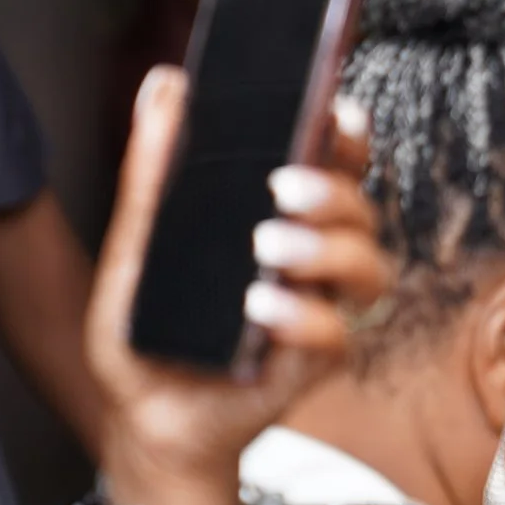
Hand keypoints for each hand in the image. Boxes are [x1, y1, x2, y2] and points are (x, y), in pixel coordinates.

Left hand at [87, 67, 393, 494]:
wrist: (140, 419)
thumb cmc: (145, 330)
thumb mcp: (135, 247)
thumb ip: (153, 174)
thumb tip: (166, 84)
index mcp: (281, 218)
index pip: (335, 165)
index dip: (349, 138)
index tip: (338, 115)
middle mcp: (314, 257)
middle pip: (361, 210)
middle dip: (335, 193)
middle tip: (284, 189)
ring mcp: (323, 307)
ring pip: (369, 266)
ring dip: (328, 251)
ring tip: (268, 250)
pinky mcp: (318, 360)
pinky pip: (339, 332)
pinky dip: (304, 317)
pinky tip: (260, 311)